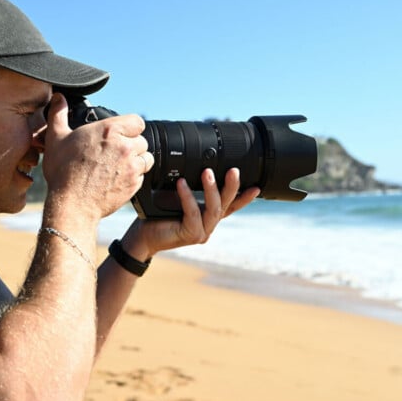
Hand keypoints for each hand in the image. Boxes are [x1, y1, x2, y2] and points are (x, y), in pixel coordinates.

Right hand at [41, 93, 152, 219]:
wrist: (72, 204)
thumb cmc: (64, 173)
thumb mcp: (56, 139)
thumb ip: (58, 115)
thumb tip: (59, 99)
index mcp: (109, 130)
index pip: (137, 121)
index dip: (129, 128)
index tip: (120, 135)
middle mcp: (125, 146)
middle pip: (142, 140)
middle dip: (131, 146)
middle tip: (114, 154)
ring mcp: (132, 166)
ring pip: (146, 158)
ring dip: (136, 161)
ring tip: (118, 167)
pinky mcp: (134, 184)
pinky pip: (142, 176)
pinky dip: (133, 178)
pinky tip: (116, 179)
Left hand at [124, 167, 259, 257]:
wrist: (144, 236)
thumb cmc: (159, 216)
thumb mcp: (178, 198)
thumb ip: (191, 187)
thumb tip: (198, 165)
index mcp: (208, 216)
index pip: (231, 206)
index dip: (244, 197)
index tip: (257, 186)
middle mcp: (209, 225)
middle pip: (227, 204)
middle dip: (232, 186)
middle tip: (233, 170)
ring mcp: (202, 232)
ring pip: (214, 208)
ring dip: (211, 188)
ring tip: (207, 172)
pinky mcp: (191, 234)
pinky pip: (193, 212)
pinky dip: (187, 196)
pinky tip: (182, 184)